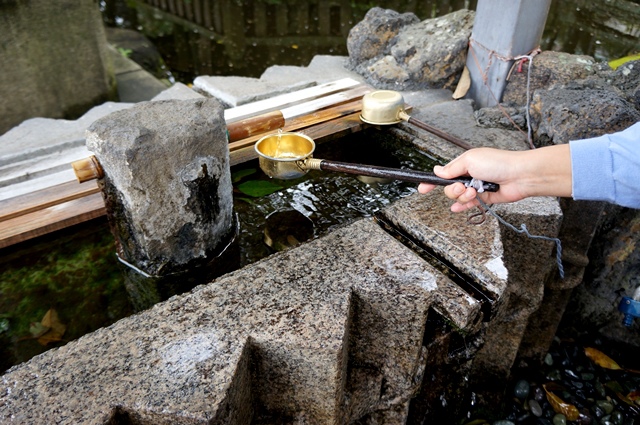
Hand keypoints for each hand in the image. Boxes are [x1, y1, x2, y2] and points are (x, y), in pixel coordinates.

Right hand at [418, 145, 571, 211]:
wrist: (519, 176)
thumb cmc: (498, 163)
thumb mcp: (469, 160)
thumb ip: (451, 169)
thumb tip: (437, 171)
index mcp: (464, 164)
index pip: (443, 174)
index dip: (432, 181)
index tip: (422, 188)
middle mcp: (469, 176)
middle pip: (449, 188)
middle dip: (453, 190)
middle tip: (463, 187)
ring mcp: (476, 187)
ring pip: (459, 197)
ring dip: (463, 197)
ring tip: (474, 192)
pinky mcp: (484, 198)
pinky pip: (469, 204)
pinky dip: (463, 206)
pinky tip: (459, 207)